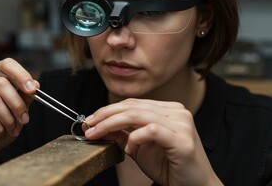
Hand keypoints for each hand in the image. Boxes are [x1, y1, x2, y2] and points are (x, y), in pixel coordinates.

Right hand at [0, 58, 38, 173]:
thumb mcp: (16, 112)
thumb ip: (24, 98)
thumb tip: (35, 85)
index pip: (6, 65)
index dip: (21, 75)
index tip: (32, 89)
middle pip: (1, 83)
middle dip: (17, 103)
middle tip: (25, 118)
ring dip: (8, 118)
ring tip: (12, 129)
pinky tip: (0, 132)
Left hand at [84, 99, 221, 184]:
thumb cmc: (170, 167)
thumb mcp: (139, 149)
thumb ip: (123, 135)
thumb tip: (99, 126)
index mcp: (168, 110)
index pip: (132, 103)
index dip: (108, 110)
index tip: (90, 121)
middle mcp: (177, 112)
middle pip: (132, 106)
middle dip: (105, 115)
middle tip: (89, 126)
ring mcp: (182, 124)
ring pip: (138, 115)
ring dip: (112, 124)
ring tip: (98, 135)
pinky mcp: (182, 139)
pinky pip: (151, 131)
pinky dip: (135, 139)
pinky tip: (129, 150)